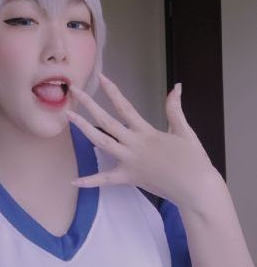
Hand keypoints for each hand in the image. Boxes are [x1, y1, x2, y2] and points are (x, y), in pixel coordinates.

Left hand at [66, 73, 220, 210]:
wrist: (196, 189)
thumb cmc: (194, 160)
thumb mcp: (185, 131)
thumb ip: (175, 109)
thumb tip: (176, 86)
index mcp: (147, 132)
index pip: (125, 106)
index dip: (112, 90)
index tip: (100, 77)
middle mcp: (134, 145)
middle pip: (106, 121)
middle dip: (88, 104)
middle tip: (74, 91)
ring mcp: (129, 162)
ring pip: (101, 143)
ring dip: (83, 129)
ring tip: (69, 117)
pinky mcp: (128, 178)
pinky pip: (105, 180)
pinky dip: (90, 181)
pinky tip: (73, 181)